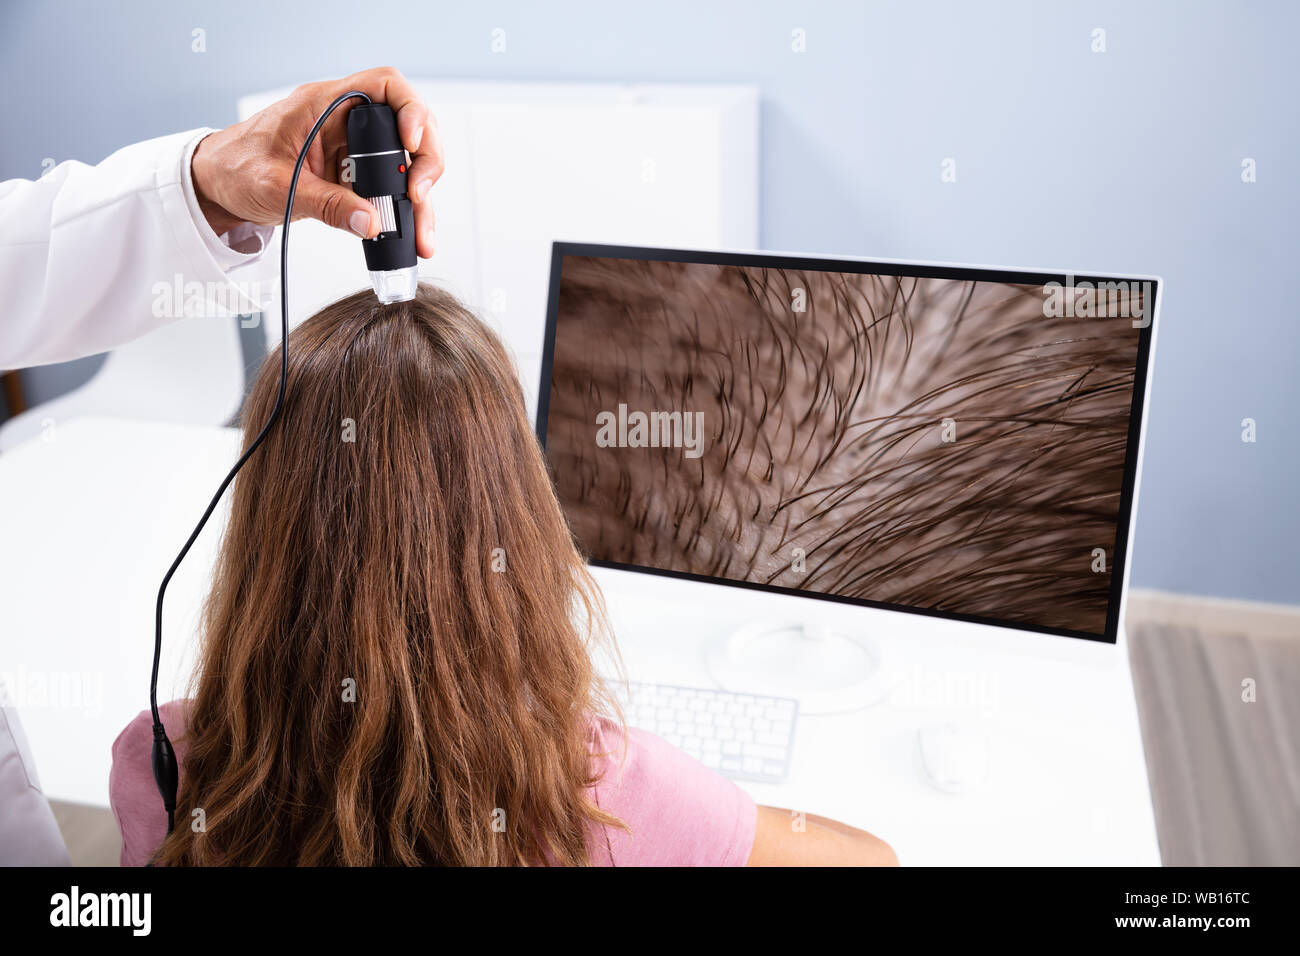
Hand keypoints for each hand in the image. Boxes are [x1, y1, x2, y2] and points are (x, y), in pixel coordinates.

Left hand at [191, 66, 442, 258]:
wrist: (218, 185)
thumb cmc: (236, 168)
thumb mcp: (276, 188)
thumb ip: (325, 204)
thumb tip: (371, 222)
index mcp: (325, 105)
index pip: (385, 86)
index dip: (409, 110)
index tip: (411, 145)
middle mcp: (346, 122)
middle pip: (408, 128)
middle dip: (425, 164)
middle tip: (419, 196)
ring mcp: (353, 150)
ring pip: (405, 164)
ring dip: (420, 199)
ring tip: (420, 235)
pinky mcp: (354, 176)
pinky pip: (390, 189)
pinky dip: (403, 213)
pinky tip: (408, 235)